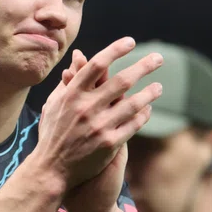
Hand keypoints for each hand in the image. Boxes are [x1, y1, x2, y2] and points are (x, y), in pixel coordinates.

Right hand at [34, 37, 162, 189]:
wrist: (52, 169)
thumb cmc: (53, 132)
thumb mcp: (55, 103)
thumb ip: (69, 79)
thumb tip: (78, 55)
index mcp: (72, 94)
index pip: (97, 64)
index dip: (115, 50)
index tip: (130, 42)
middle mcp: (86, 108)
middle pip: (122, 80)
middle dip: (144, 66)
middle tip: (158, 58)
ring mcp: (99, 126)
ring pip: (133, 103)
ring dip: (150, 93)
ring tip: (159, 87)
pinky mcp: (109, 144)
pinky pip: (134, 125)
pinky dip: (143, 115)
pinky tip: (148, 109)